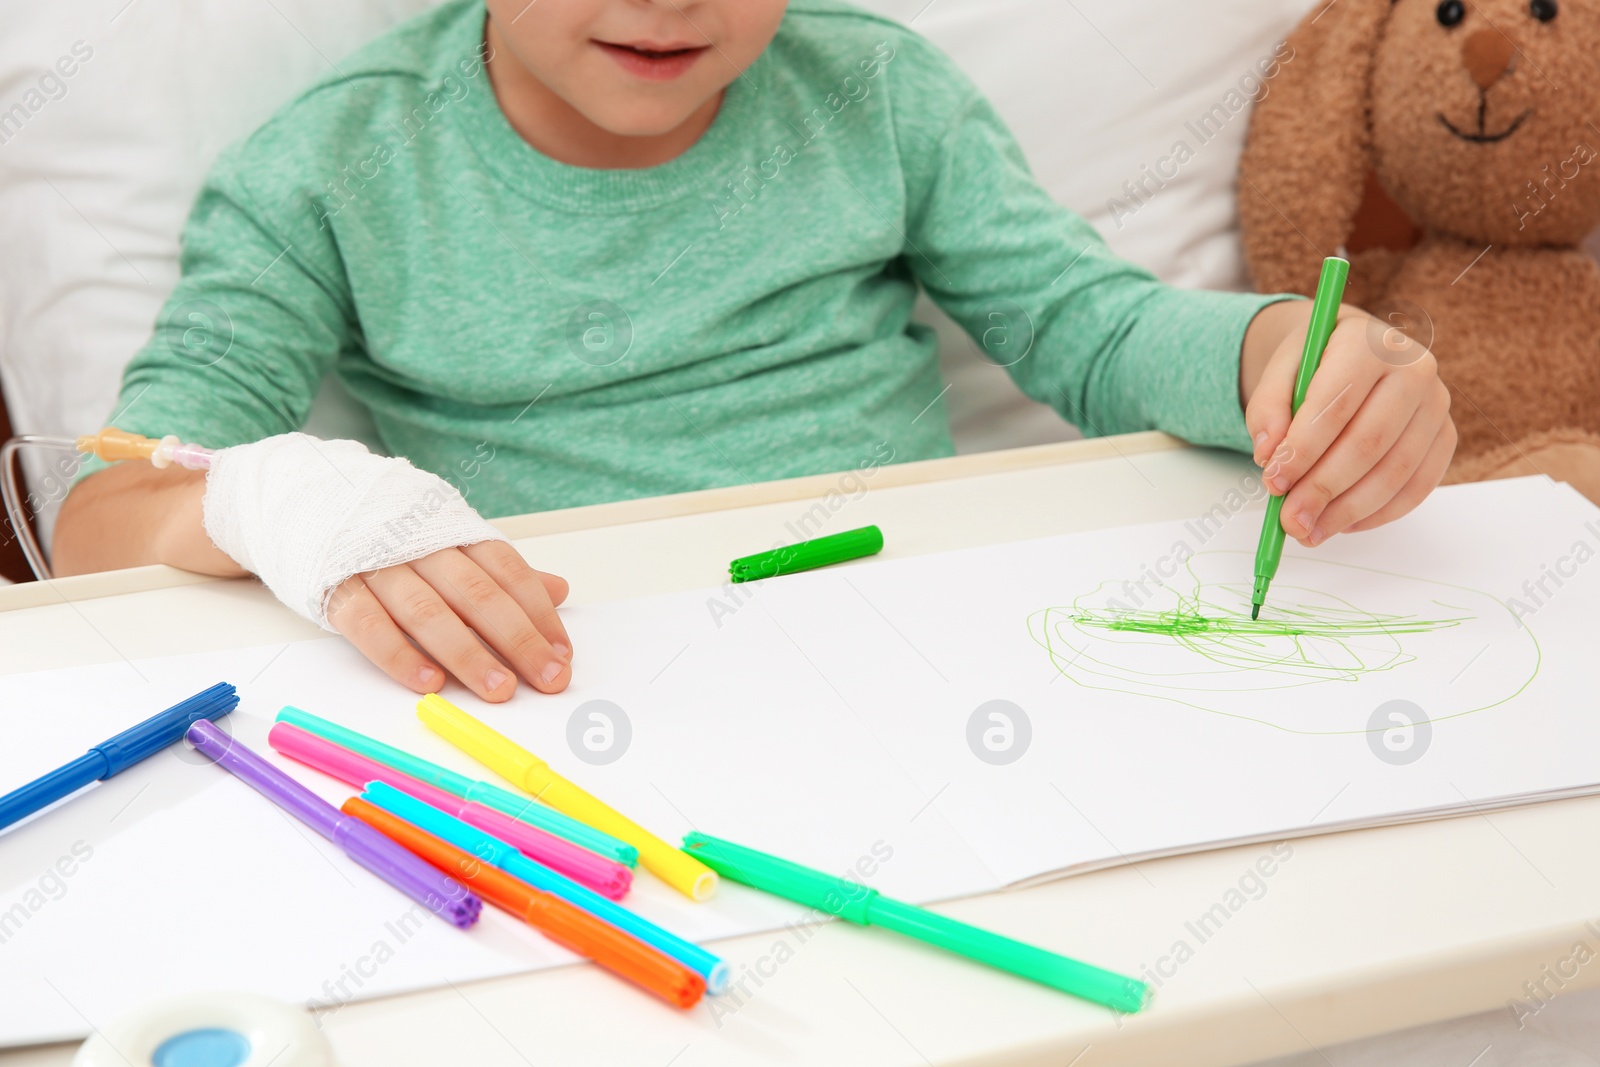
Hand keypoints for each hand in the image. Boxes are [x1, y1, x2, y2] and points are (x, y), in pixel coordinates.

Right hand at [325, 541, 572, 701]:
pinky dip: (400, 656)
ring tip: (499, 688)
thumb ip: (502, 572)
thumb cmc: (394, 534)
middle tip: (547, 678)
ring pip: (428, 611)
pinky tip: (429, 683)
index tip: (562, 655)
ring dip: (467, 653)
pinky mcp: (337, 589)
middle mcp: (420, 546)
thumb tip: (560, 590)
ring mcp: (377, 566)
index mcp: (454, 533)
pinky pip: (370, 625)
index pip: (508, 572)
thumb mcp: (452, 542)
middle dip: (517, 639)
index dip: (539, 614)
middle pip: (477, 594)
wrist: (308, 499)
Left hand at [1240, 301, 1455, 546]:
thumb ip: (1267, 409)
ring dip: (1349, 510)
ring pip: (1395, 471)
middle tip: (1289, 521)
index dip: (1303, 450)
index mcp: (1368, 344)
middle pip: (1368, 443)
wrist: (1353, 352)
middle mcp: (1414, 369)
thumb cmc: (1313, 365)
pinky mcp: (1445, 436)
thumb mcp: (1279, 372)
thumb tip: (1268, 455)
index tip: (1273, 483)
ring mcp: (1436, 404)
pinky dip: (1379, 513)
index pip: (1337, 405)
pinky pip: (1418, 486)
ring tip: (1310, 531)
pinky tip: (1344, 523)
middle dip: (1323, 489)